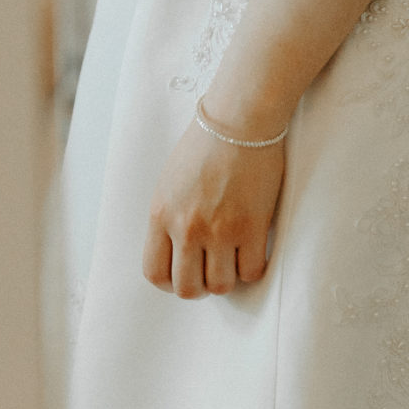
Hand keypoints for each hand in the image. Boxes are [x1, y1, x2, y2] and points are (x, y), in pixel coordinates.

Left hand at [142, 115, 284, 298]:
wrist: (239, 120)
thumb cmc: (206, 144)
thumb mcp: (170, 181)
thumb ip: (169, 216)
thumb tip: (177, 249)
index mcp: (161, 215)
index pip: (155, 272)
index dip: (170, 283)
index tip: (183, 276)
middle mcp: (187, 227)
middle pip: (188, 288)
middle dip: (200, 287)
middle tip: (211, 271)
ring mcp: (220, 229)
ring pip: (222, 285)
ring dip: (228, 277)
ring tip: (233, 259)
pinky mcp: (253, 226)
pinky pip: (252, 271)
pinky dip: (253, 268)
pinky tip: (253, 251)